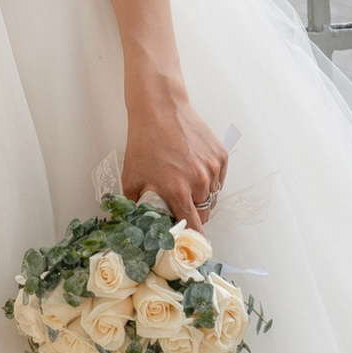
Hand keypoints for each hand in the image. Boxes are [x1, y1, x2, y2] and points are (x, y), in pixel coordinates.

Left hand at [123, 74, 225, 228]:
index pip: (194, 227)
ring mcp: (212, 168)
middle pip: (204, 213)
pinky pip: (219, 179)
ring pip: (213, 196)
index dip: (193, 238)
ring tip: (187, 185)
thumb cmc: (144, 142)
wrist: (160, 108)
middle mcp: (199, 182)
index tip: (192, 243)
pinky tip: (195, 171)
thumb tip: (131, 225)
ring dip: (202, 198)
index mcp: (178, 191)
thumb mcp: (131, 177)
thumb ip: (134, 206)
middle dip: (195, 215)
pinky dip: (210, 181)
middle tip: (181, 206)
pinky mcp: (220, 156)